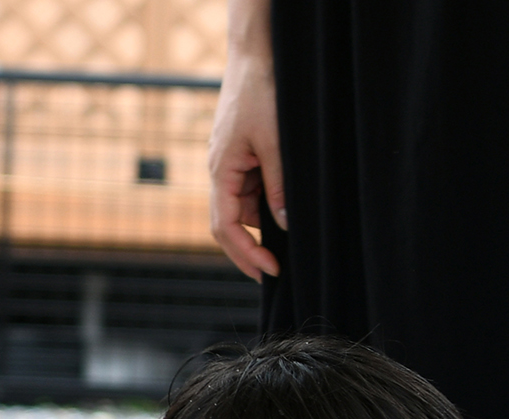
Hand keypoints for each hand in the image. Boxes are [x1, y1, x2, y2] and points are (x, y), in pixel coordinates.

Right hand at [208, 47, 284, 279]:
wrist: (255, 56)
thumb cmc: (261, 92)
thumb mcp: (275, 142)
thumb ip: (279, 186)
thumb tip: (284, 225)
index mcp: (220, 171)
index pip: (225, 227)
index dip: (246, 254)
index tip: (271, 271)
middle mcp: (220, 172)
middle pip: (228, 225)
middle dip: (249, 251)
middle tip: (275, 272)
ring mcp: (230, 167)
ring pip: (242, 210)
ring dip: (262, 226)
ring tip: (288, 240)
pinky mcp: (242, 159)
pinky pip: (251, 192)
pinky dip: (267, 205)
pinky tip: (283, 212)